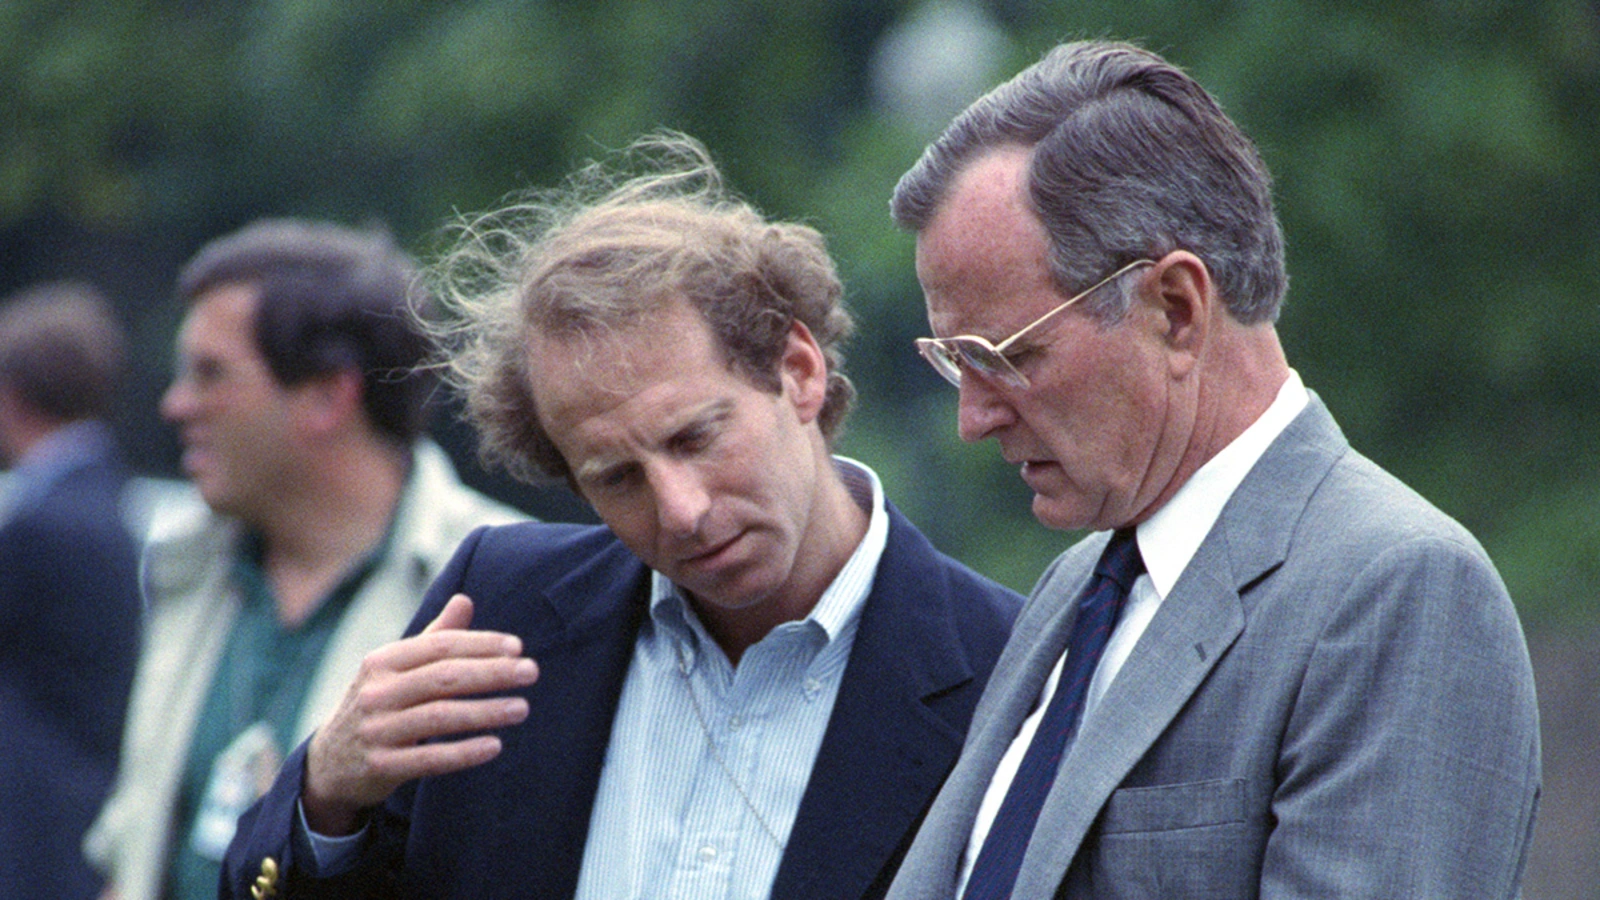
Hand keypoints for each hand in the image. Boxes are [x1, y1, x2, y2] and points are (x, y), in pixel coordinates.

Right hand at [301, 594, 537, 834]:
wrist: (330, 763)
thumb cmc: (379, 704)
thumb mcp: (396, 669)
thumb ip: (433, 637)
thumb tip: (465, 600)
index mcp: (382, 662)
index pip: (439, 646)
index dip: (480, 644)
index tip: (517, 648)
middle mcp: (376, 692)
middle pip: (444, 678)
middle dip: (491, 673)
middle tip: (531, 672)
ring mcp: (376, 731)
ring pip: (440, 717)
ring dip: (486, 712)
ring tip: (522, 708)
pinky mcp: (381, 767)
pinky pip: (429, 759)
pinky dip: (464, 752)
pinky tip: (494, 746)